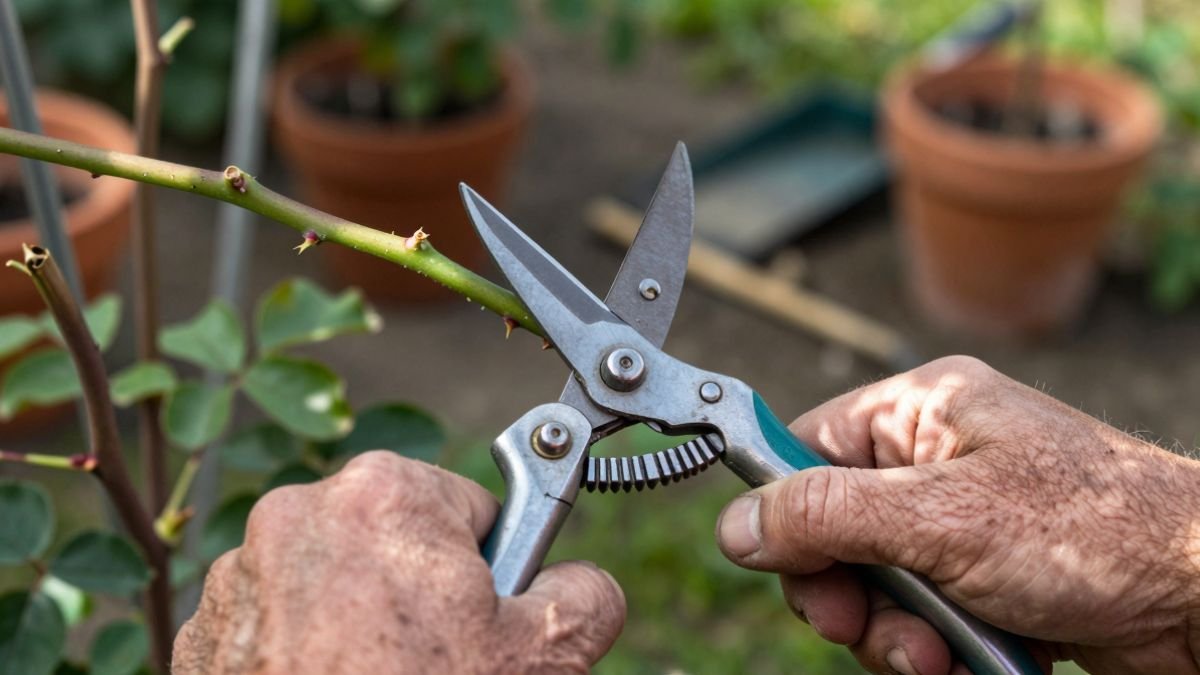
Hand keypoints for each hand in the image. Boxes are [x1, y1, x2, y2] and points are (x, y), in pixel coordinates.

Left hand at [173, 452, 624, 673]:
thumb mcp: (546, 655)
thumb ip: (584, 589)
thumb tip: (580, 581)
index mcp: (383, 492)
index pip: (469, 508)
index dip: (490, 570)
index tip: (482, 617)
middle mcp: (297, 515)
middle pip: (396, 541)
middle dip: (422, 593)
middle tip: (436, 660)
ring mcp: (239, 580)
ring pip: (335, 583)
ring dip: (361, 622)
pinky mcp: (203, 639)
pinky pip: (279, 625)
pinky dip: (306, 654)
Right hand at [716, 356, 1199, 674]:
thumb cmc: (1095, 534)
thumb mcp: (942, 521)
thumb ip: (828, 516)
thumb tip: (735, 525)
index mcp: (922, 411)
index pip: (806, 447)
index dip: (785, 509)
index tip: (785, 565)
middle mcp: (936, 460)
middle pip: (831, 530)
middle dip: (848, 594)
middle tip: (866, 627)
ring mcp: (960, 522)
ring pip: (872, 586)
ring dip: (893, 634)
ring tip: (938, 656)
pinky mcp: (984, 578)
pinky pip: (918, 616)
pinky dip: (933, 649)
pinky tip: (969, 660)